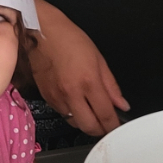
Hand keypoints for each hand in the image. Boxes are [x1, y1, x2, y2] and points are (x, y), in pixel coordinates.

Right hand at [29, 1, 128, 136]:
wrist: (41, 32)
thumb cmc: (68, 39)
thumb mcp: (98, 58)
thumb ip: (111, 85)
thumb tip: (121, 104)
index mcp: (88, 81)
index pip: (105, 115)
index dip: (114, 126)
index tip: (117, 127)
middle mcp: (72, 93)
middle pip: (89, 127)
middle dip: (101, 130)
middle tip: (106, 125)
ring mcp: (57, 97)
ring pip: (74, 123)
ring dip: (86, 122)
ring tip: (92, 113)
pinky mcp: (46, 97)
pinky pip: (62, 114)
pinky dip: (72, 114)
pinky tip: (77, 104)